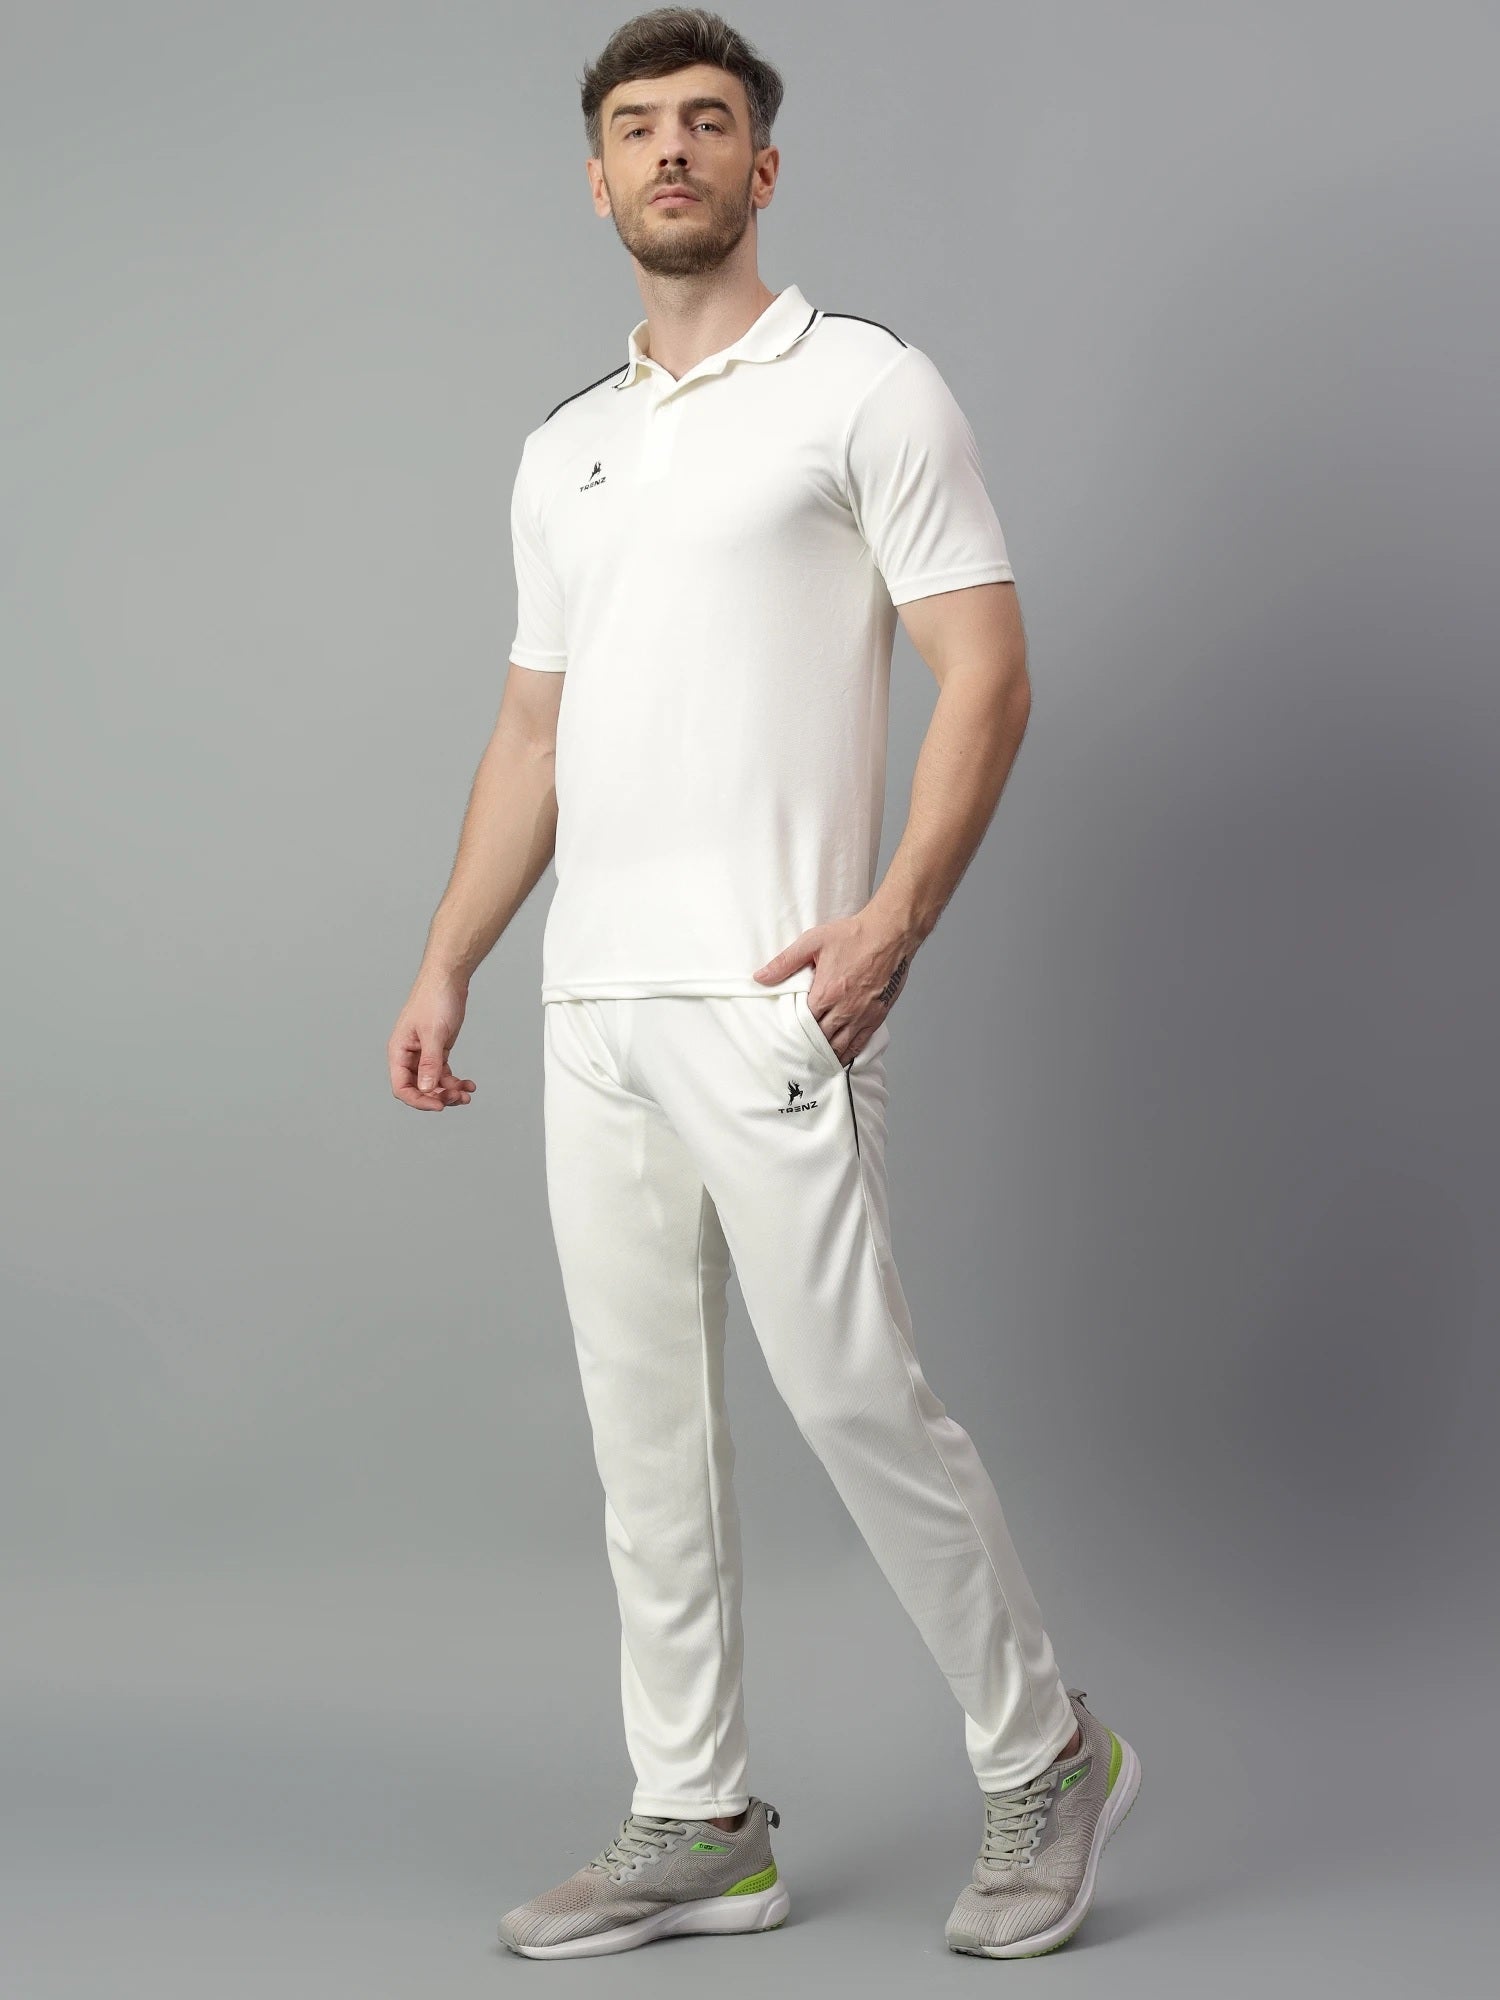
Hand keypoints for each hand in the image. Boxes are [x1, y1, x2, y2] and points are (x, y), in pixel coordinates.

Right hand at [388, 973, 476, 1110]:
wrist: (448, 978)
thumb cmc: (434, 998)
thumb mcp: (433, 1033)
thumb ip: (430, 1062)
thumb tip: (426, 1089)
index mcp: (399, 1052)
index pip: (402, 1087)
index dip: (419, 1100)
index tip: (439, 1105)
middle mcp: (409, 1056)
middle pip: (419, 1089)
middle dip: (438, 1097)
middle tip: (457, 1098)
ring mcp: (424, 1054)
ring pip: (433, 1083)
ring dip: (449, 1092)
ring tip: (467, 1094)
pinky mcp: (439, 1050)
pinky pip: (444, 1073)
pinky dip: (456, 1081)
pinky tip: (469, 1084)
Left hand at [753, 914, 913, 1065]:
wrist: (890, 934)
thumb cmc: (854, 935)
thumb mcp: (813, 942)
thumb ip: (785, 962)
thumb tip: (760, 977)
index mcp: (826, 992)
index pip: (803, 1023)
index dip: (793, 1032)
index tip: (784, 1038)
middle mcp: (844, 1009)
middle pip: (821, 1038)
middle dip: (808, 1047)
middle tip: (795, 1056)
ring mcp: (862, 1015)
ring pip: (840, 1045)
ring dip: (826, 1055)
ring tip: (813, 1063)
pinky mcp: (877, 1016)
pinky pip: (860, 1043)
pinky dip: (848, 1054)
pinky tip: (840, 1058)